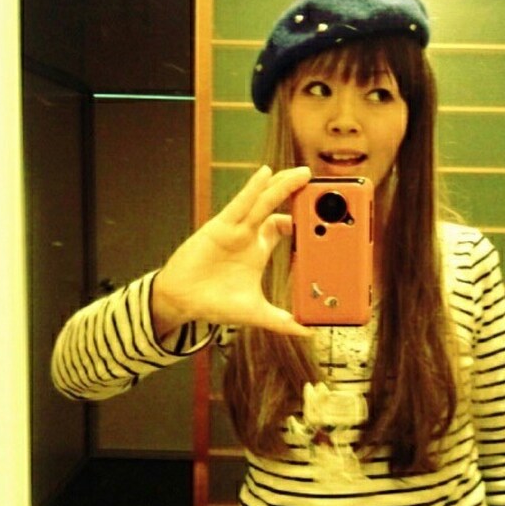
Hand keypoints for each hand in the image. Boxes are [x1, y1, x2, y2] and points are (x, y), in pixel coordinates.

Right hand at [152, 165, 311, 338]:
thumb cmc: (214, 301)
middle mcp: (248, 235)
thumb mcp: (256, 312)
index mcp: (258, 249)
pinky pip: (240, 204)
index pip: (283, 227)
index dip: (301, 222)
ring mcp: (235, 229)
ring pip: (262, 201)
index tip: (323, 221)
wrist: (181, 302)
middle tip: (316, 182)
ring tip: (302, 174)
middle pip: (275, 206)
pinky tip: (266, 176)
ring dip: (282, 185)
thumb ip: (282, 321)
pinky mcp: (220, 227)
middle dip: (295, 192)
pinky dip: (253, 189)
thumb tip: (309, 331)